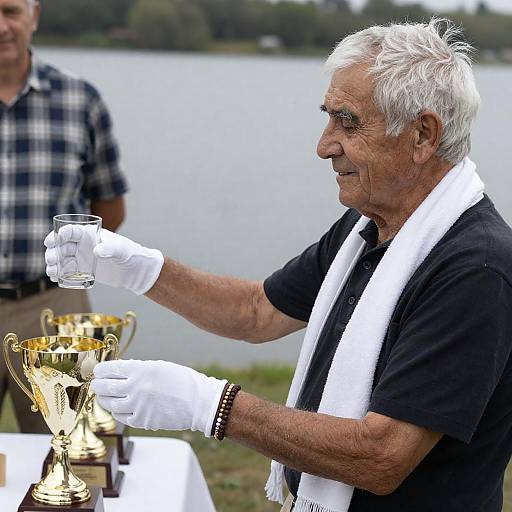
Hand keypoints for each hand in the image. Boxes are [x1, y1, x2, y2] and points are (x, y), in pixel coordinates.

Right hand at [44, 227, 163, 294]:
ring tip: (52, 273)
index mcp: (90, 233)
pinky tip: (56, 278)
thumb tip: (96, 251)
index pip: (70, 231)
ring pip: (61, 258)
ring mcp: (81, 256)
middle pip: (61, 245)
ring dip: (53, 264)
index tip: (50, 242)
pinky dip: (59, 273)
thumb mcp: (121, 250)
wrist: (135, 271)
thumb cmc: (130, 254)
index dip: (58, 235)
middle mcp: (83, 244)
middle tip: (52, 261)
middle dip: (53, 252)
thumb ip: (109, 249)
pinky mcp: (82, 269)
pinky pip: (66, 270)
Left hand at [90, 360, 226, 434]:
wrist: (199, 402)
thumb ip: (138, 369)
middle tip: (97, 383)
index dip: (100, 370)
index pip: (110, 369)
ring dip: (105, 399)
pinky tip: (120, 407)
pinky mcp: (142, 421)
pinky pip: (121, 417)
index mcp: (140, 370)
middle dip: (98, 384)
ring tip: (106, 396)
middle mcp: (135, 388)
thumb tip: (119, 372)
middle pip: (104, 387)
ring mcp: (137, 406)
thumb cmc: (182, 380)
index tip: (98, 371)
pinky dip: (118, 411)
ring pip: (109, 404)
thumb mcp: (159, 366)